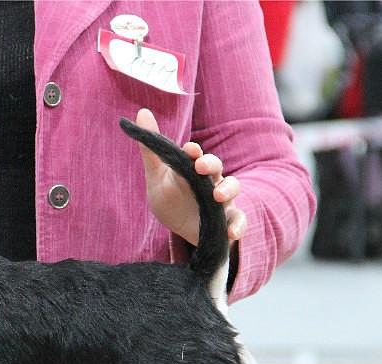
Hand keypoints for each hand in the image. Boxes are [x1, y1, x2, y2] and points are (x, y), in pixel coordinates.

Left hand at [134, 108, 246, 245]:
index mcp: (193, 169)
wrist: (180, 230)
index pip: (196, 156)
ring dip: (228, 190)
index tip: (189, 150)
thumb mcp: (156, 177)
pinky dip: (239, 226)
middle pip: (217, 168)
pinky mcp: (227, 222)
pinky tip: (232, 233)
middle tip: (202, 166)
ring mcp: (222, 201)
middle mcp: (211, 182)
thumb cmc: (171, 198)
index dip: (194, 152)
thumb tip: (142, 111)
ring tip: (219, 196)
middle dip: (211, 165)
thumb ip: (150, 150)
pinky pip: (239, 222)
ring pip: (232, 189)